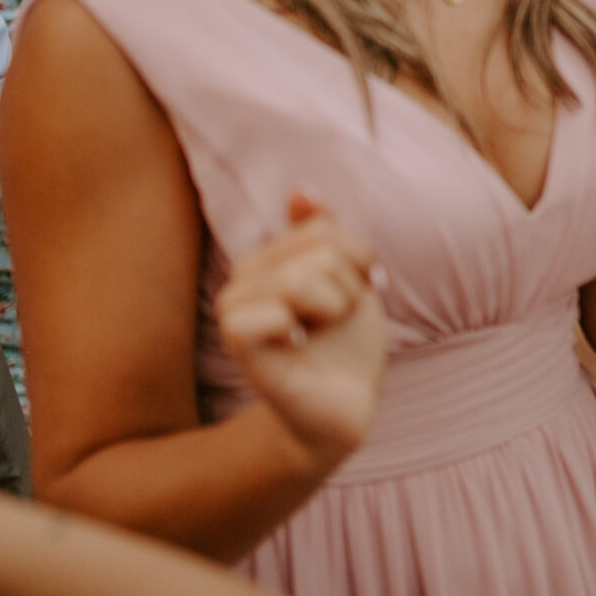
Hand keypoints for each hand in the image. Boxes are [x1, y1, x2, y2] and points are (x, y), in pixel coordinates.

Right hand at [217, 194, 386, 471]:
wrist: (341, 406)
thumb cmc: (344, 344)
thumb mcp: (348, 280)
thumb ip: (325, 235)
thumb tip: (300, 188)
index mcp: (269, 257)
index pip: (324, 228)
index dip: (358, 260)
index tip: (359, 291)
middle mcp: (243, 277)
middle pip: (320, 251)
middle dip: (349, 288)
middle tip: (337, 321)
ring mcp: (236, 308)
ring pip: (303, 278)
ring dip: (336, 309)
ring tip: (322, 333)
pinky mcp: (237, 341)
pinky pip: (275, 309)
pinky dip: (300, 327)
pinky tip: (298, 345)